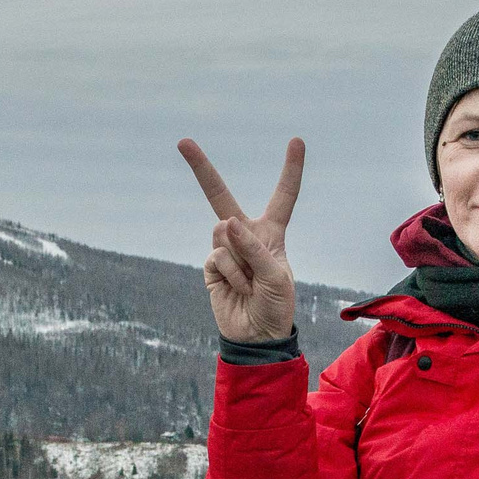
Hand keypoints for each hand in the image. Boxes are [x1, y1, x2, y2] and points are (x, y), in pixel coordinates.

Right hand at [180, 136, 302, 342]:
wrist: (256, 337)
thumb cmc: (276, 305)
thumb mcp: (276, 276)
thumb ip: (254, 248)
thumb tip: (226, 222)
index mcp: (271, 232)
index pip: (283, 196)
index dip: (291, 169)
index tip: (296, 141)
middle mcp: (246, 235)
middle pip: (221, 196)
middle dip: (201, 169)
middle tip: (182, 142)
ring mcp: (225, 250)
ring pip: (223, 233)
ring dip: (240, 260)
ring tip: (250, 283)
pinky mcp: (211, 266)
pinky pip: (217, 257)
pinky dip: (231, 274)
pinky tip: (238, 289)